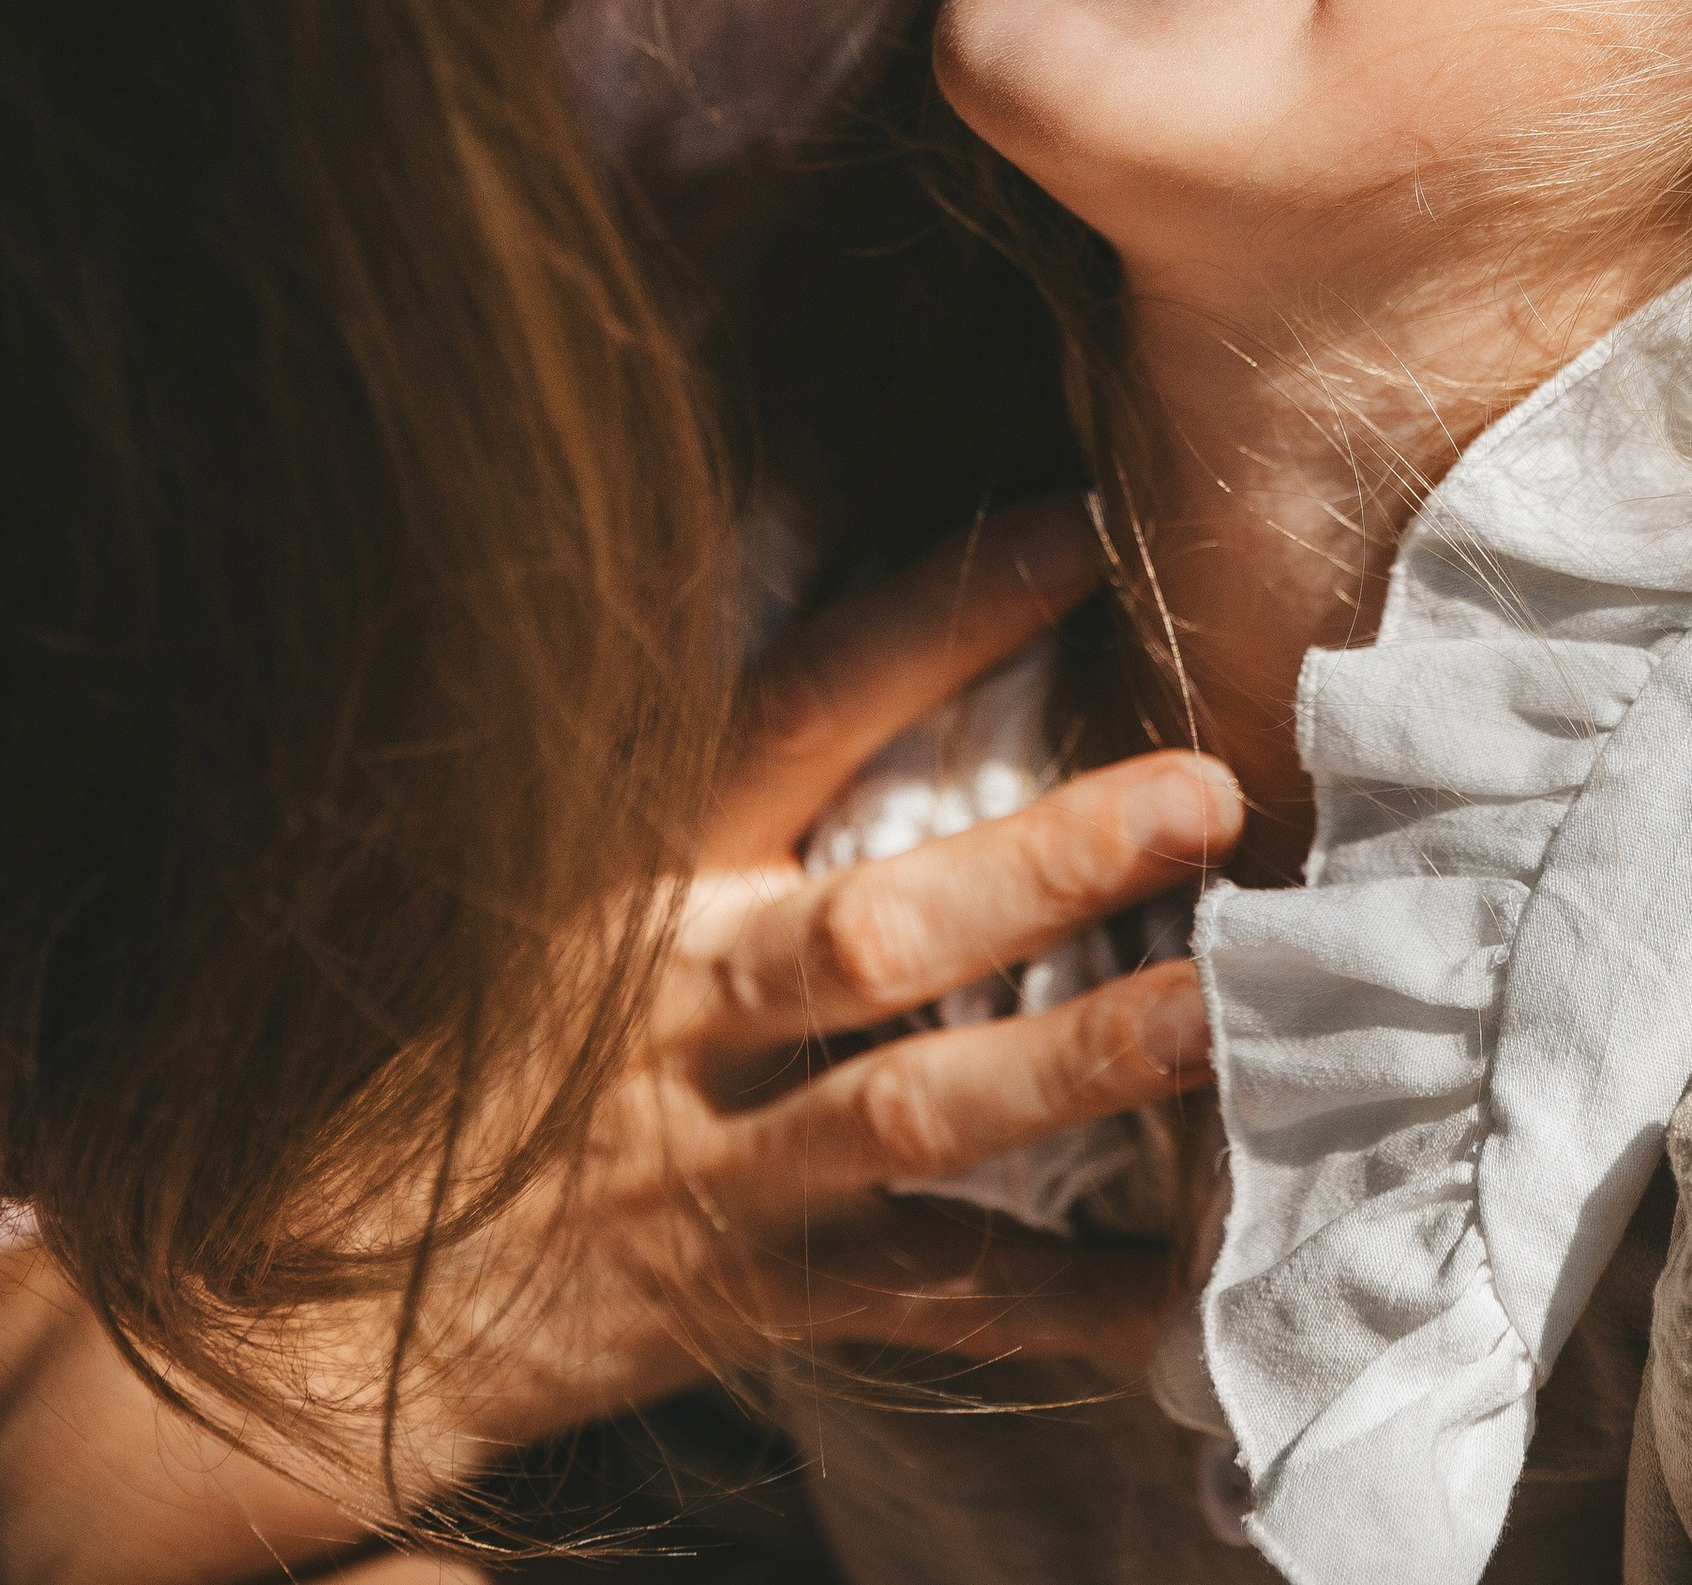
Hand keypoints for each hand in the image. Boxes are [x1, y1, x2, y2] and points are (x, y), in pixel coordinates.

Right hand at [436, 500, 1239, 1458]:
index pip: (806, 709)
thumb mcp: (569, 872)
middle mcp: (684, 1001)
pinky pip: (917, 1299)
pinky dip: (1045, 1300)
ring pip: (909, 1107)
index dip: (940, 620)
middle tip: (1205, 796)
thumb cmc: (490, 1034)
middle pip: (877, 925)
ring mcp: (717, 1156)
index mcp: (648, 865)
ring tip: (1210, 1012)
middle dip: (1047, 861)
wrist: (337, 1284)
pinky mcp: (745, 1292)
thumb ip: (726, 776)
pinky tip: (1162, 1284)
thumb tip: (903, 633)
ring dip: (1070, 1062)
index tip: (1082, 535)